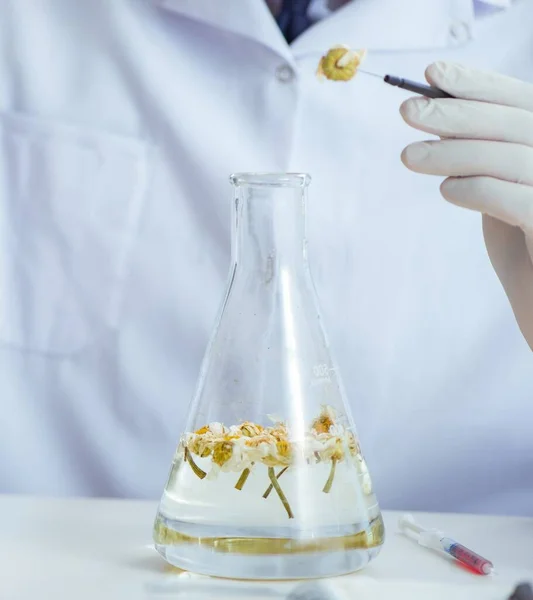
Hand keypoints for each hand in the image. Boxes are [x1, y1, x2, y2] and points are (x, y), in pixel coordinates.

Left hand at [400, 62, 532, 348]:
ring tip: (409, 156)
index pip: (522, 102)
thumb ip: (486, 162)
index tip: (433, 75)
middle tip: (407, 111)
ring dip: (453, 151)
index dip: (478, 85)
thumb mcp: (505, 196)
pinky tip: (448, 191)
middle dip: (457, 111)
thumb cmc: (527, 253)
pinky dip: (476, 188)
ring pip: (511, 156)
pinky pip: (516, 198)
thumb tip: (440, 121)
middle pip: (516, 122)